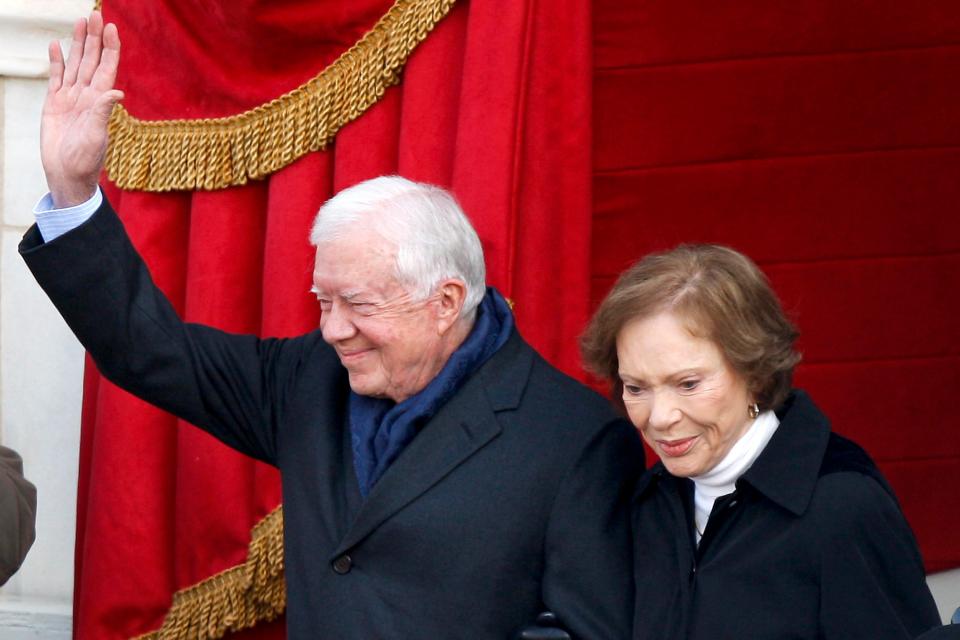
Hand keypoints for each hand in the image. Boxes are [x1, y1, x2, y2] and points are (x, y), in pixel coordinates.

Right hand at [41, 11, 123, 207]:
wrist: (66, 174)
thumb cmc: (85, 160)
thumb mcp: (97, 136)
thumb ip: (104, 113)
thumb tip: (117, 92)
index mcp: (100, 101)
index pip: (107, 68)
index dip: (110, 48)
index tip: (111, 27)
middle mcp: (87, 96)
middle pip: (91, 60)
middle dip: (94, 38)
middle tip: (94, 14)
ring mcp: (71, 98)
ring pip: (75, 64)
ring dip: (78, 44)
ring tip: (80, 22)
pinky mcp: (54, 104)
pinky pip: (56, 77)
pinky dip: (57, 62)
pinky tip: (57, 46)